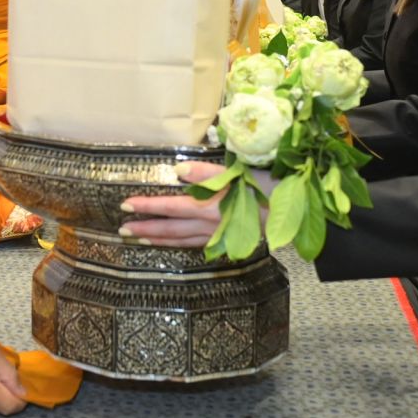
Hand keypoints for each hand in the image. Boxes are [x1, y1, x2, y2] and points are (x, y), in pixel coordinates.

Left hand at [118, 161, 270, 247]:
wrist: (295, 213)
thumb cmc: (267, 187)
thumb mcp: (238, 173)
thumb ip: (206, 173)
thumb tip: (177, 172)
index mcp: (209, 207)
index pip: (170, 207)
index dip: (147, 207)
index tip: (126, 206)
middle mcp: (210, 225)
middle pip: (170, 229)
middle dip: (145, 229)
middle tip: (123, 230)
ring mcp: (218, 236)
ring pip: (181, 241)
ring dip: (158, 240)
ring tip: (138, 239)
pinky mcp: (228, 241)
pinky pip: (197, 245)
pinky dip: (180, 245)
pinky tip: (173, 245)